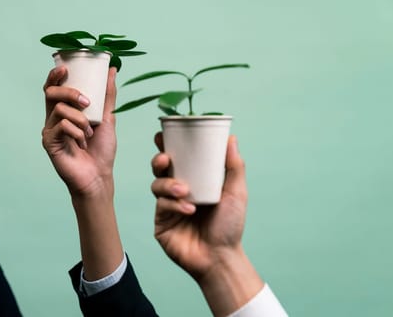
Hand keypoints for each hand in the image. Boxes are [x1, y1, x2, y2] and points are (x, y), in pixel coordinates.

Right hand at [41, 66, 116, 199]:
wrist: (99, 176)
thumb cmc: (101, 150)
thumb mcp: (108, 118)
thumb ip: (108, 95)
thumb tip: (112, 70)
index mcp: (65, 110)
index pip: (54, 87)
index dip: (55, 75)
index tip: (66, 68)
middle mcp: (54, 118)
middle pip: (51, 93)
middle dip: (70, 93)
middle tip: (87, 102)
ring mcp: (50, 130)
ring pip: (59, 109)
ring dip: (80, 119)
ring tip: (89, 132)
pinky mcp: (49, 142)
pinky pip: (60, 126)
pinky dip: (76, 131)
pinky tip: (82, 142)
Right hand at [151, 134, 261, 315]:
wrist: (221, 258)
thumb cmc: (230, 226)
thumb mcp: (236, 192)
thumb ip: (234, 166)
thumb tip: (231, 138)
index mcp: (193, 180)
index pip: (178, 158)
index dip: (167, 145)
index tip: (163, 134)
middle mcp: (178, 190)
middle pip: (160, 168)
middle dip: (159, 160)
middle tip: (166, 159)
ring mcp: (167, 206)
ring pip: (156, 185)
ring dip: (168, 184)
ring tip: (184, 191)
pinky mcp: (161, 222)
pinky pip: (161, 206)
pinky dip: (174, 205)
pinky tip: (188, 210)